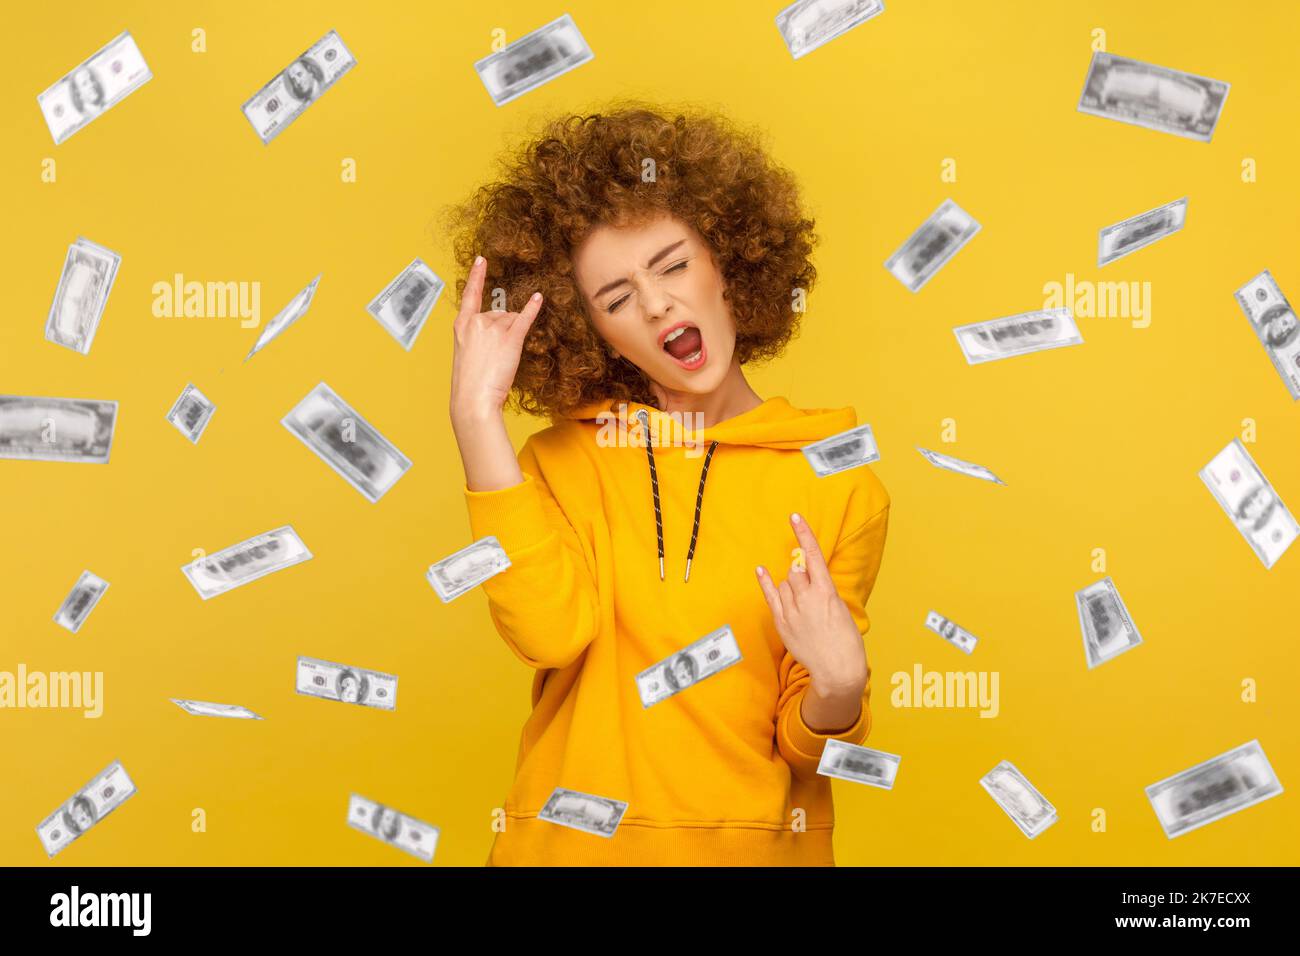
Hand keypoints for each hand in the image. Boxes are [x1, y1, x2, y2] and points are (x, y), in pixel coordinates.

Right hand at [450, 255, 542, 428]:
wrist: (473, 399)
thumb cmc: (470, 381)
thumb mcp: (466, 353)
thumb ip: (479, 334)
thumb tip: (504, 322)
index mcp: (462, 325)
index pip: (470, 295)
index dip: (476, 276)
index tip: (481, 260)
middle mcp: (477, 321)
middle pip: (500, 313)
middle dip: (502, 331)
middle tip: (493, 357)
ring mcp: (494, 329)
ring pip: (512, 321)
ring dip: (512, 336)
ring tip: (500, 359)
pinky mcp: (510, 339)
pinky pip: (524, 319)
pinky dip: (532, 309)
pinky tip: (538, 298)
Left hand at [756, 513, 867, 728]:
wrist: (837, 669)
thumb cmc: (846, 640)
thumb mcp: (840, 609)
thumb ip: (824, 592)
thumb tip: (812, 580)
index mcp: (826, 592)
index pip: (812, 556)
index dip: (803, 534)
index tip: (794, 517)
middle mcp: (807, 598)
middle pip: (796, 571)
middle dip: (802, 574)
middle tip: (811, 591)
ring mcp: (792, 611)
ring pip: (785, 583)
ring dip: (792, 586)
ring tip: (804, 604)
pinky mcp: (782, 623)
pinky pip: (771, 596)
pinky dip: (766, 583)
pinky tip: (761, 570)